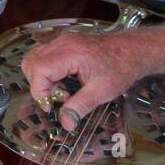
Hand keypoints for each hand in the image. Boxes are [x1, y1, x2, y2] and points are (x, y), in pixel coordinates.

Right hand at [22, 26, 148, 128]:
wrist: (133, 50)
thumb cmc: (121, 67)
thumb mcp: (101, 92)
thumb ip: (80, 107)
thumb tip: (65, 123)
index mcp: (70, 52)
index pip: (38, 70)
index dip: (39, 91)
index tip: (51, 106)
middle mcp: (62, 43)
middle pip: (31, 63)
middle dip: (38, 85)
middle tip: (57, 98)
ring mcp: (63, 40)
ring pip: (34, 58)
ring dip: (40, 78)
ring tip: (60, 90)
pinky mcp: (65, 43)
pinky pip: (44, 55)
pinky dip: (46, 71)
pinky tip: (63, 81)